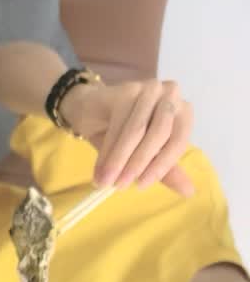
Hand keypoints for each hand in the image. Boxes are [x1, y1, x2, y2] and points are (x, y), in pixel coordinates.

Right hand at [62, 77, 194, 195]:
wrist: (92, 113)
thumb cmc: (123, 135)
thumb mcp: (147, 156)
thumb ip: (167, 171)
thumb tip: (189, 192)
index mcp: (182, 112)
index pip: (178, 140)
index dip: (161, 165)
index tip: (142, 186)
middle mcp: (171, 95)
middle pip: (159, 133)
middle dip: (138, 163)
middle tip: (121, 185)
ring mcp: (149, 88)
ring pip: (136, 130)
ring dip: (119, 159)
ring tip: (106, 181)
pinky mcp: (127, 89)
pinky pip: (118, 123)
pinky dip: (108, 150)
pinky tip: (99, 168)